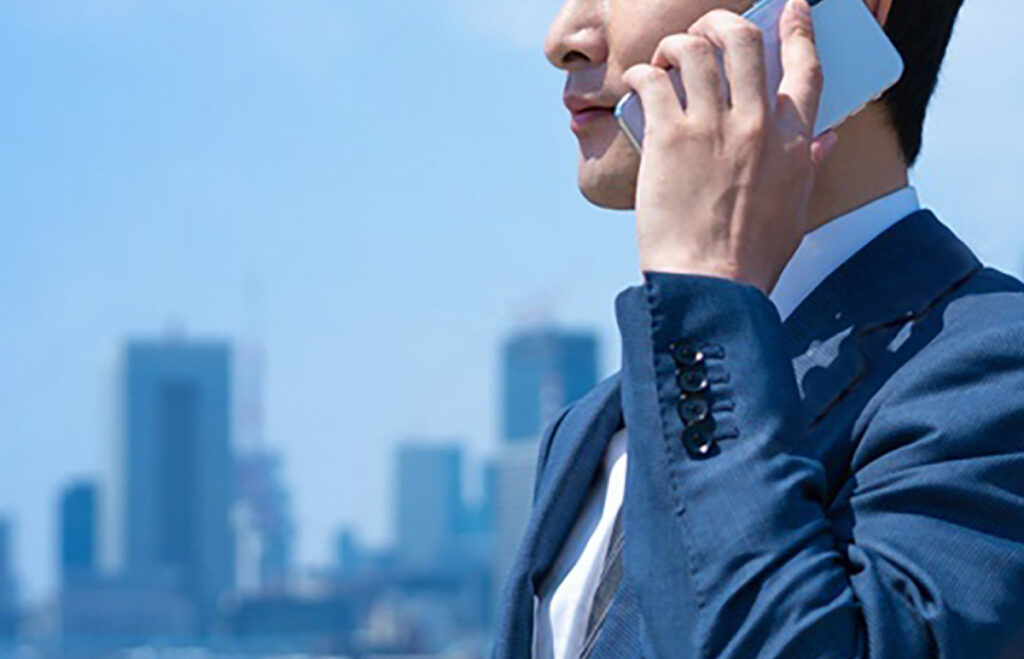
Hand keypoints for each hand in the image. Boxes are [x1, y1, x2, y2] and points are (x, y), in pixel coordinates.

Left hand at [622, 0, 838, 293]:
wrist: (710, 284)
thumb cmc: (751, 257)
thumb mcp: (796, 210)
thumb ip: (810, 166)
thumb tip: (828, 139)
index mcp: (793, 142)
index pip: (805, 66)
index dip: (799, 27)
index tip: (792, 6)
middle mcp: (755, 125)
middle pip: (744, 41)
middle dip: (722, 22)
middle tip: (705, 31)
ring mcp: (711, 128)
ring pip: (695, 50)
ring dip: (676, 44)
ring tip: (665, 59)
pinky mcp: (668, 138)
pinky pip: (653, 81)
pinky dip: (643, 73)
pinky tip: (638, 82)